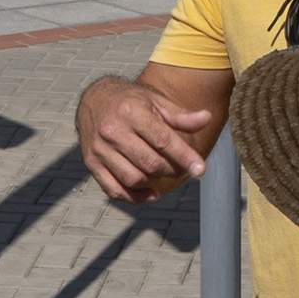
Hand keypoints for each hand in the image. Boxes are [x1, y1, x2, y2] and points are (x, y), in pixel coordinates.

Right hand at [78, 77, 213, 202]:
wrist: (94, 100)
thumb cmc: (130, 101)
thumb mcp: (155, 101)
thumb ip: (180, 115)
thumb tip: (207, 118)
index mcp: (131, 112)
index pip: (162, 140)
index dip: (184, 157)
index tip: (200, 170)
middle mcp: (112, 131)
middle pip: (149, 163)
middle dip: (171, 170)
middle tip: (181, 169)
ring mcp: (99, 150)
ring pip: (133, 179)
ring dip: (154, 183)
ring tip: (164, 175)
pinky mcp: (91, 164)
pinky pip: (114, 190)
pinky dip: (134, 197)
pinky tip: (150, 192)